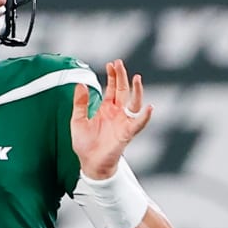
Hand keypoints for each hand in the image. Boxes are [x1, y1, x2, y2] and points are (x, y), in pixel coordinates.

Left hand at [71, 59, 152, 180]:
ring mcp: (123, 122)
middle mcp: (117, 113)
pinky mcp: (127, 133)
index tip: (111, 64)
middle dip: (122, 76)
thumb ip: (80, 103)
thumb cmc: (85, 145)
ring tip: (136, 78)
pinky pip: (138, 124)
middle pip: (123, 90)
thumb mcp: (78, 120)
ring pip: (134, 102)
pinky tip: (149, 108)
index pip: (112, 88)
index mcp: (106, 108)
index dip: (112, 76)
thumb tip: (80, 84)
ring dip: (136, 90)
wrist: (90, 164)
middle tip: (119, 63)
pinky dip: (145, 117)